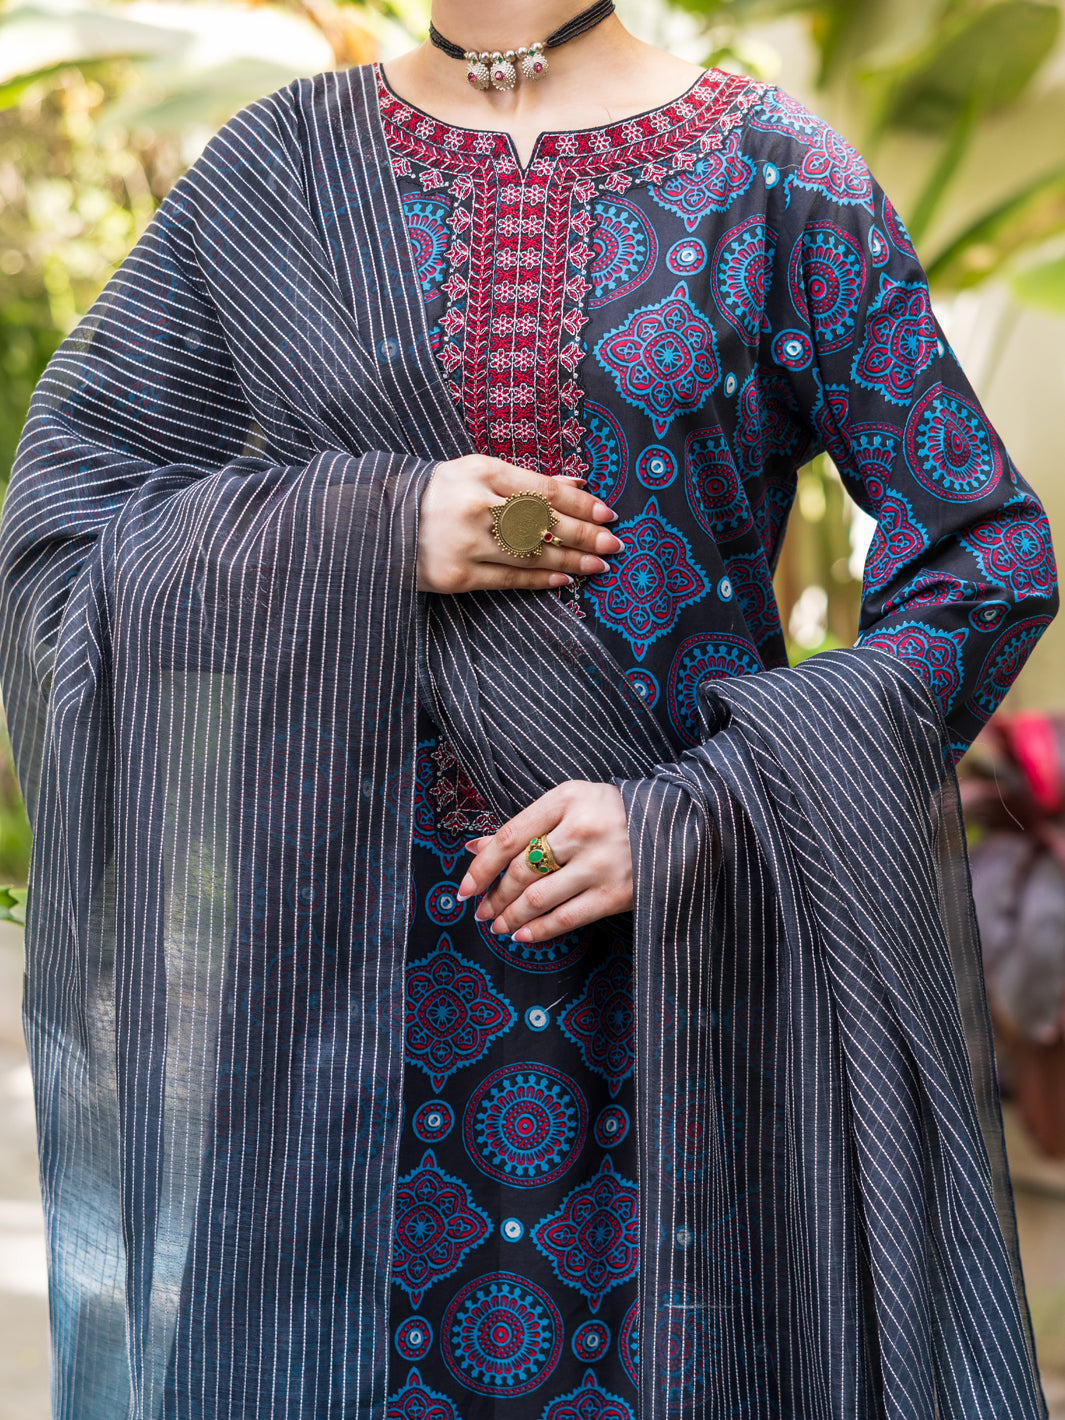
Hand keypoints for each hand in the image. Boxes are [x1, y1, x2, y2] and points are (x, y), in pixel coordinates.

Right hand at [417, 454, 621, 594]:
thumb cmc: (439, 493)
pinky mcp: (458, 575)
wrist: (380, 522)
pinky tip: (566, 580)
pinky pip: (510, 579)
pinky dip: (541, 580)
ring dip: (571, 561)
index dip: (582, 504)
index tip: (607, 513)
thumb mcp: (478, 472)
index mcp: (484, 472)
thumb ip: (528, 479)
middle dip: (585, 535)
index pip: (546, 490)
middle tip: (613, 544)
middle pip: (545, 523)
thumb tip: (578, 482)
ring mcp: (468, 543)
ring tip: (598, 566)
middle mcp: (478, 506)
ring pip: (533, 555)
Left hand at [457, 781, 632, 943]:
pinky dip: (540, 930)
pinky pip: (567, 917)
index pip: (509, 838)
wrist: (674, 824)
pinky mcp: (616, 893)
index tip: (464, 888)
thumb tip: (474, 847)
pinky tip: (522, 935)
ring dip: (511, 917)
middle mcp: (580, 830)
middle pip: (522, 871)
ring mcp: (599, 863)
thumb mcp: (568, 805)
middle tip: (481, 912)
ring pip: (539, 898)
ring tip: (497, 926)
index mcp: (564, 800)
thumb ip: (524, 826)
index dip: (481, 868)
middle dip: (494, 897)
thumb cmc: (609, 812)